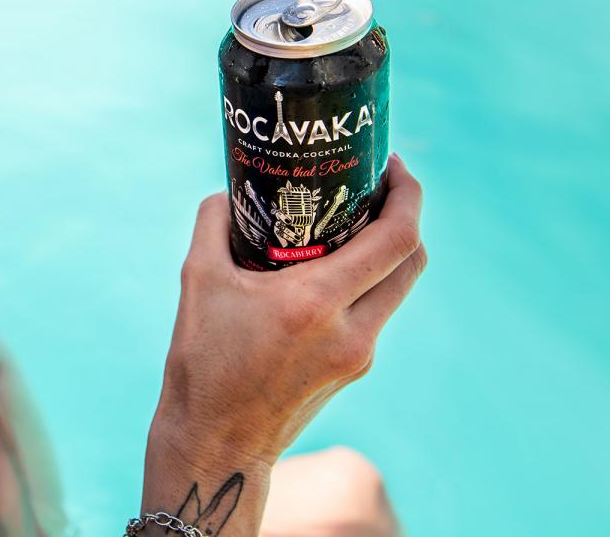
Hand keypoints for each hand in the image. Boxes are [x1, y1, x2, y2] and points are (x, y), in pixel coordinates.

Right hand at [152, 155, 425, 466]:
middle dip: (406, 213)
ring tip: (357, 221)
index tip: (391, 165)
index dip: (407, 194)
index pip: (395, 238)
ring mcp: (359, 355)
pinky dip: (368, 280)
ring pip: (398, 288)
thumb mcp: (197, 279)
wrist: (217, 443)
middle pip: (412, 260)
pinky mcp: (353, 369)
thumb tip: (229, 191)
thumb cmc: (202, 362)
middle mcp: (351, 331)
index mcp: (316, 302)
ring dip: (389, 249)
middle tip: (380, 184)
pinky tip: (334, 266)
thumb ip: (214, 222)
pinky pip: (376, 312)